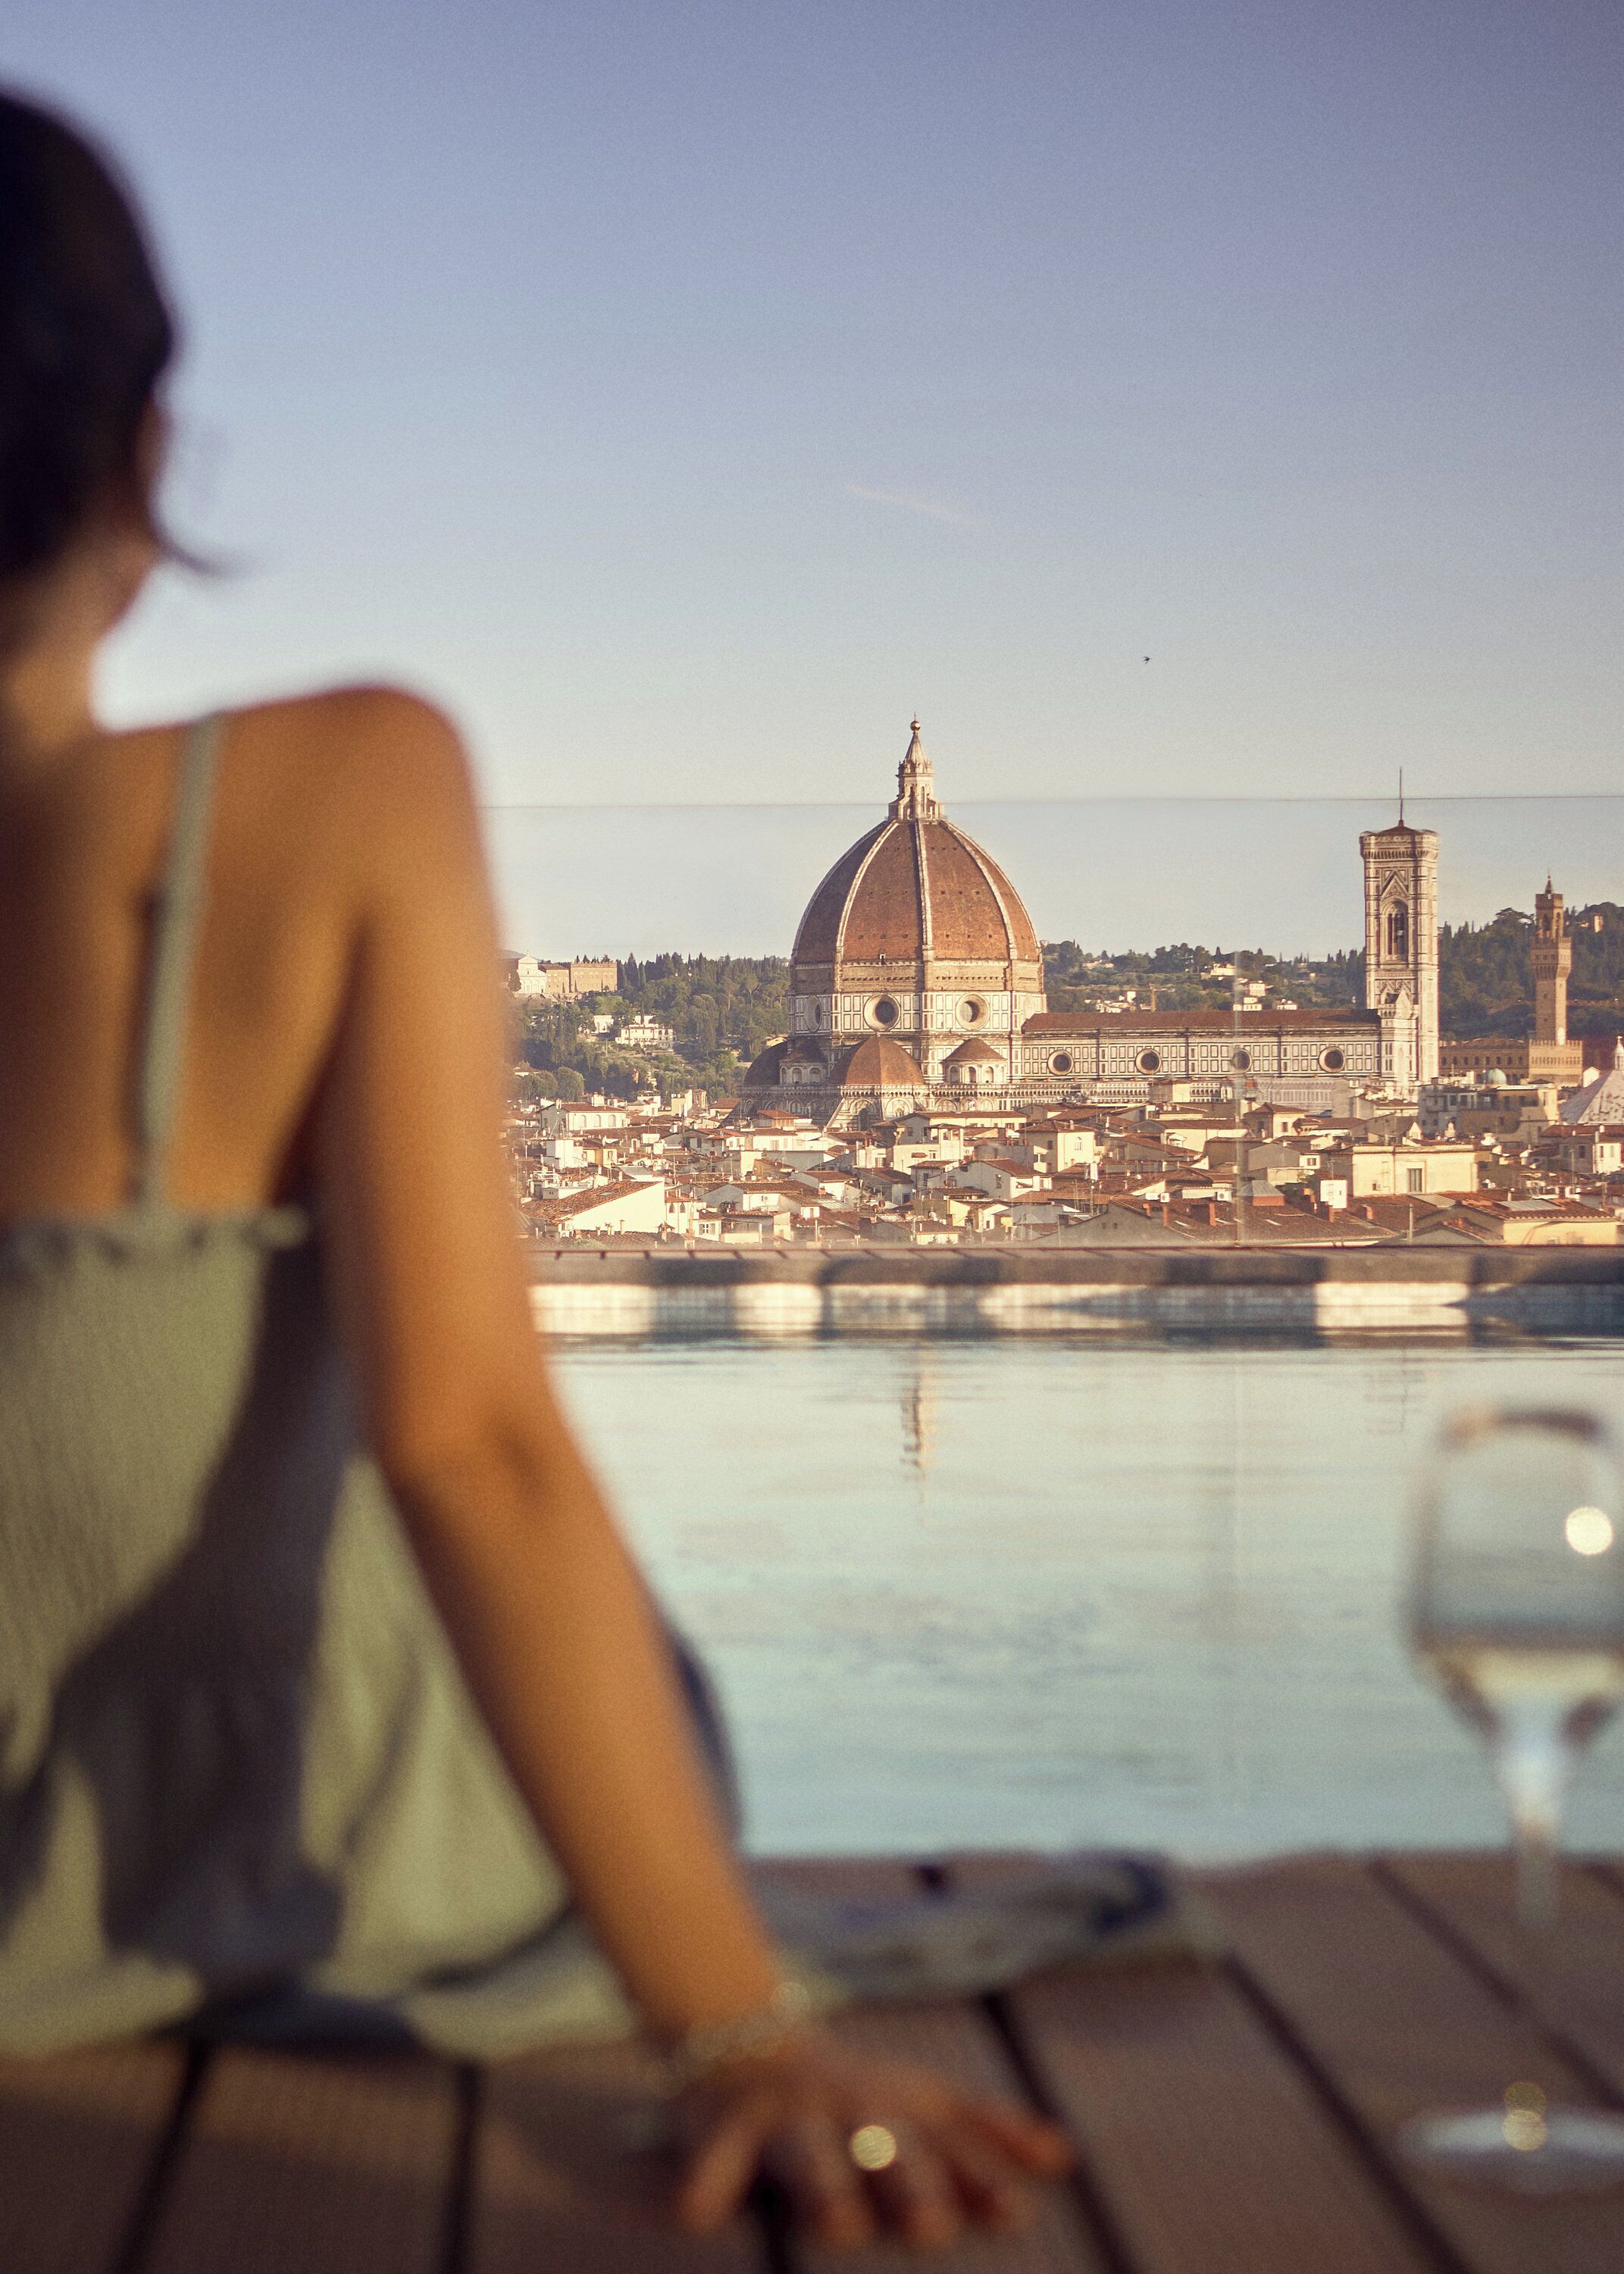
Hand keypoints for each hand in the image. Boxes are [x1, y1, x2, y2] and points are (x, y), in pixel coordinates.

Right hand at [673, 2025, 1073, 2250]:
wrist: (745, 2045)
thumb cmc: (854, 2101)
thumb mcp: (921, 2102)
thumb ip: (986, 2130)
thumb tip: (1062, 2156)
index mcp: (898, 2110)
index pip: (948, 2149)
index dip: (978, 2184)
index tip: (1014, 2217)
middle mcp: (845, 2113)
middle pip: (883, 2151)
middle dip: (908, 2187)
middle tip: (931, 2227)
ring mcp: (784, 2121)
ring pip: (806, 2155)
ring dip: (823, 2186)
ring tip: (836, 2222)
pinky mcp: (720, 2129)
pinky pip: (711, 2161)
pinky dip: (706, 2184)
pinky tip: (696, 2212)